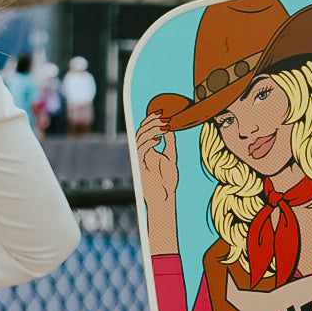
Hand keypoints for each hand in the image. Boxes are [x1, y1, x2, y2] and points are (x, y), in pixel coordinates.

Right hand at [135, 113, 178, 252]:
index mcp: (148, 149)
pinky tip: (158, 138)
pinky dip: (149, 142)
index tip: (163, 111)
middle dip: (151, 120)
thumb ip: (169, 144)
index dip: (152, 119)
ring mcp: (140, 158)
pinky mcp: (140, 165)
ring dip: (151, 129)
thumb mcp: (170, 158)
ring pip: (140, 137)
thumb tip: (169, 129)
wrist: (163, 198)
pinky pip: (142, 149)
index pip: (147, 129)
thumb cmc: (167, 181)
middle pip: (142, 130)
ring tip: (163, 125)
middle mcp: (142, 152)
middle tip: (162, 114)